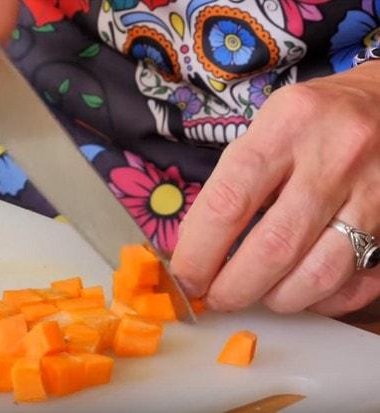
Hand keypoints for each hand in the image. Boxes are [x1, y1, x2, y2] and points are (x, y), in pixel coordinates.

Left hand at [171, 62, 379, 316]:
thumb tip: (195, 250)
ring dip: (278, 298)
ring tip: (259, 294)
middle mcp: (334, 156)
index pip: (229, 201)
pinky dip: (324, 299)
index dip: (199, 252)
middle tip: (216, 298)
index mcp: (286, 125)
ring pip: (319, 273)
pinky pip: (357, 279)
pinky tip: (303, 290)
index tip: (185, 278)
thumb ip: (235, 180)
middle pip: (274, 247)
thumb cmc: (315, 119)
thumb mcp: (268, 126)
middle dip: (235, 288)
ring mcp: (373, 190)